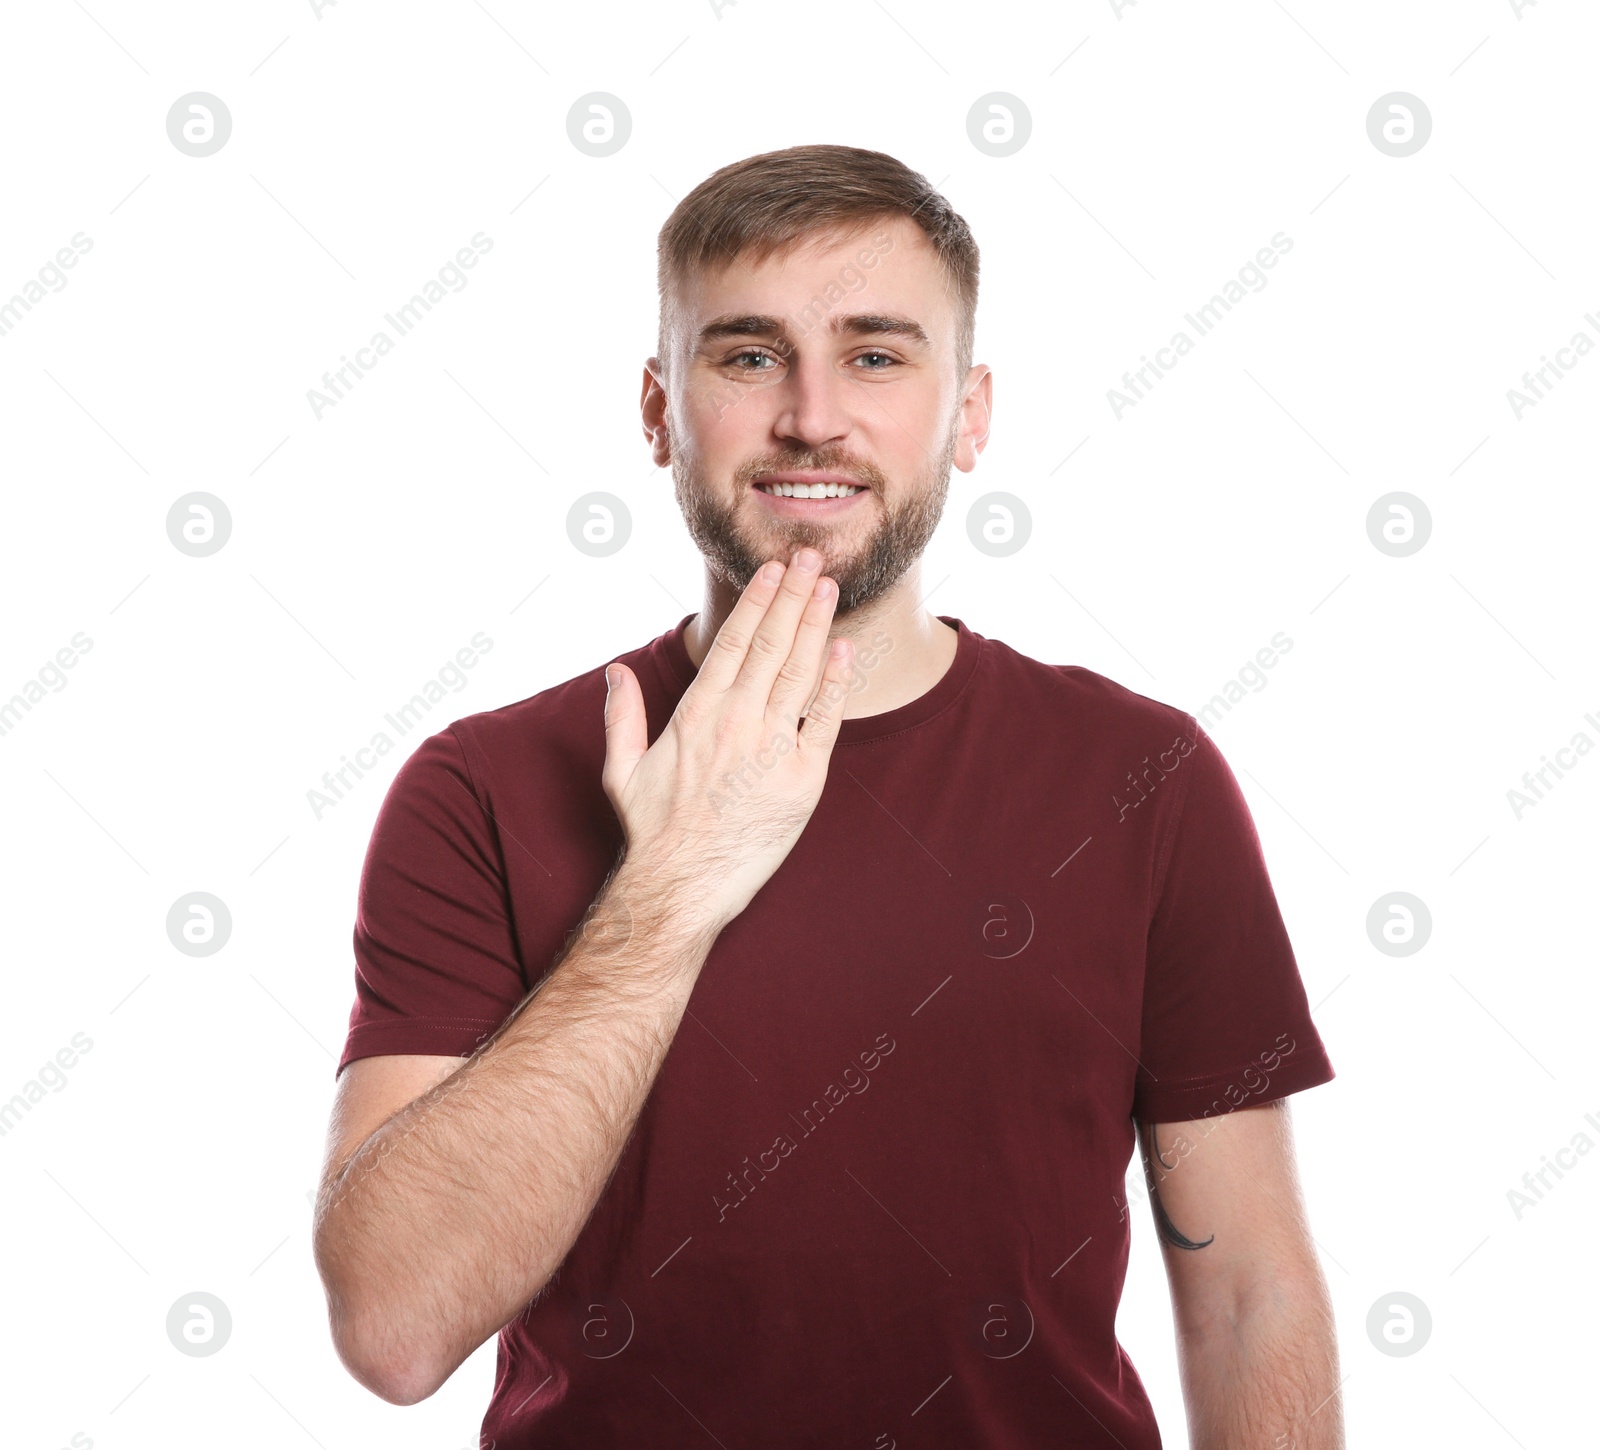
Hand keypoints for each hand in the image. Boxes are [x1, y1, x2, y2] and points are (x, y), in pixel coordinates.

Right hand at [600, 549, 854, 935]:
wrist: (680, 888)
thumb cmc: (652, 833)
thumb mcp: (621, 769)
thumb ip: (622, 715)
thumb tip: (616, 671)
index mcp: (697, 712)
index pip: (733, 641)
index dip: (757, 601)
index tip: (773, 570)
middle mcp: (737, 721)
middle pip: (772, 644)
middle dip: (794, 596)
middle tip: (812, 558)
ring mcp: (772, 748)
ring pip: (800, 672)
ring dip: (817, 624)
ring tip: (830, 587)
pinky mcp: (804, 779)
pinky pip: (826, 721)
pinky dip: (837, 683)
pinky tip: (846, 649)